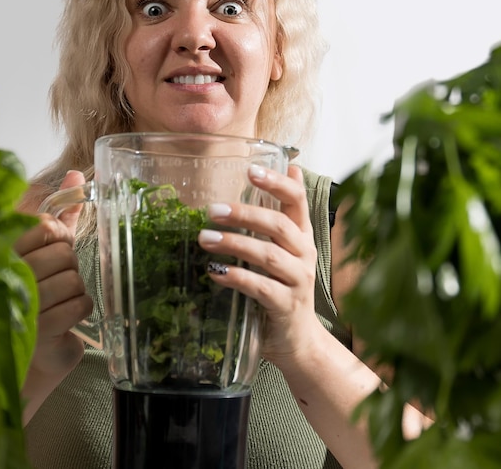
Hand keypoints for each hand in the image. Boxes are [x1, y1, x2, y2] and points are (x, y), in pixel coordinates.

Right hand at [15, 170, 92, 382]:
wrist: (29, 354)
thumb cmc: (38, 294)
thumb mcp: (47, 247)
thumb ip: (62, 211)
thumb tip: (77, 174)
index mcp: (3, 250)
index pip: (45, 227)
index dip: (58, 238)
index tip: (50, 250)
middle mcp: (7, 274)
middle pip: (64, 254)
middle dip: (68, 267)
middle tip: (52, 281)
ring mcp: (21, 303)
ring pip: (74, 279)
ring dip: (75, 291)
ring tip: (56, 301)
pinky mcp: (39, 331)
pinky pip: (80, 305)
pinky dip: (80, 310)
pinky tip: (64, 318)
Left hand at [197, 164, 322, 368]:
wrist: (298, 340)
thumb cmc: (284, 287)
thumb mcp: (284, 249)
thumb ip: (281, 214)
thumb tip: (290, 167)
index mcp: (302, 236)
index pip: (297, 201)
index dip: (277, 183)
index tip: (251, 170)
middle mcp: (304, 254)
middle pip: (279, 225)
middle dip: (244, 214)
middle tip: (212, 210)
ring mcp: (298, 281)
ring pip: (268, 255)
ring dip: (234, 244)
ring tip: (204, 238)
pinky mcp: (286, 306)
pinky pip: (260, 287)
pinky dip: (236, 277)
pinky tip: (214, 272)